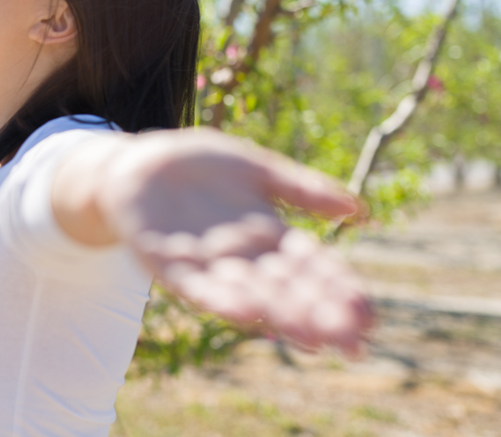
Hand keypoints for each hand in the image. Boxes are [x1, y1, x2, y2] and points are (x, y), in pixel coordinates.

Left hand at [94, 128, 371, 355]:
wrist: (137, 163)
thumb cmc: (200, 166)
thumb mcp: (257, 170)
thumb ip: (302, 190)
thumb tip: (360, 210)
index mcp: (268, 234)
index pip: (312, 266)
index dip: (339, 290)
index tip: (368, 315)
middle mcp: (242, 256)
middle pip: (287, 289)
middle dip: (319, 314)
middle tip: (352, 341)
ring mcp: (206, 263)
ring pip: (249, 294)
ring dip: (278, 316)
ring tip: (309, 337)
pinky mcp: (167, 264)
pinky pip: (196, 287)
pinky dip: (221, 300)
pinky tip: (245, 314)